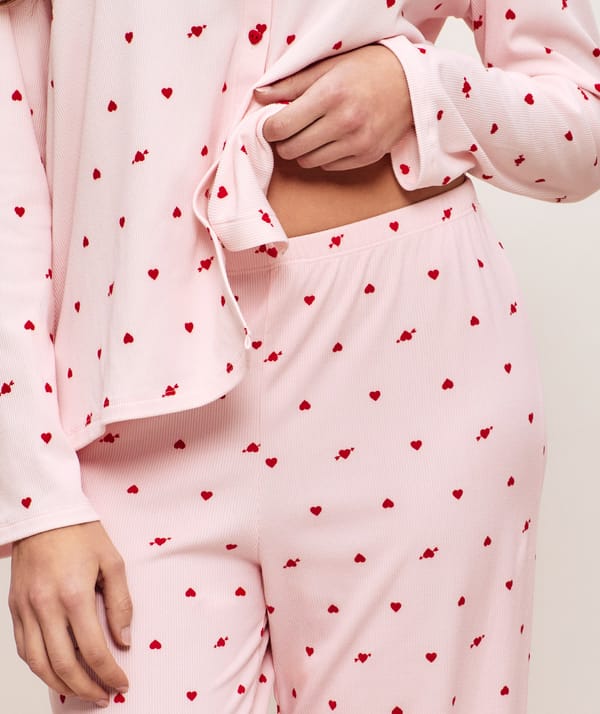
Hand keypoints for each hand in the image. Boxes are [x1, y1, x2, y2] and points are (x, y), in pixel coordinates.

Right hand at [9, 521, 132, 706]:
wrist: (45, 513)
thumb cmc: (82, 533)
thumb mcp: (112, 562)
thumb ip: (120, 603)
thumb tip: (124, 640)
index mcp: (74, 594)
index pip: (93, 649)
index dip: (109, 673)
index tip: (122, 684)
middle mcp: (45, 606)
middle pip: (63, 665)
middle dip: (86, 688)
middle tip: (103, 696)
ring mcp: (25, 609)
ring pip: (38, 664)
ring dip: (61, 685)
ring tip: (82, 691)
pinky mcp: (14, 607)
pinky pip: (23, 649)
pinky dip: (40, 667)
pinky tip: (57, 672)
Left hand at [256, 44, 413, 170]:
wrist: (412, 83)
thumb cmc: (368, 69)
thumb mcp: (329, 66)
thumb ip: (292, 83)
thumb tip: (260, 96)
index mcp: (331, 95)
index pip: (282, 126)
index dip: (269, 128)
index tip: (270, 124)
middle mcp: (344, 122)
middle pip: (291, 148)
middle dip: (283, 142)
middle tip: (287, 130)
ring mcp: (357, 143)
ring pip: (308, 161)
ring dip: (302, 151)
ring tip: (309, 134)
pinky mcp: (366, 157)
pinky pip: (328, 166)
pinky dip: (323, 156)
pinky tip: (330, 140)